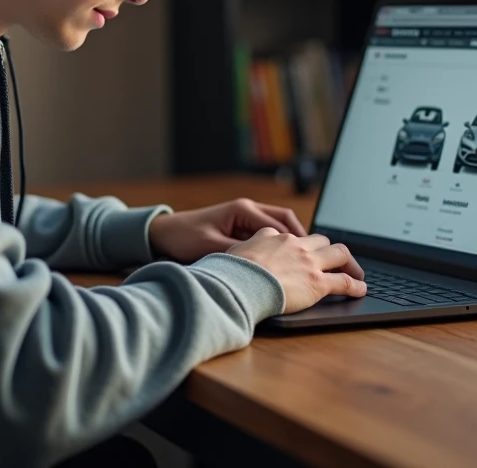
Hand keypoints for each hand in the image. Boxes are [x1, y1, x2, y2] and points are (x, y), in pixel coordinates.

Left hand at [148, 198, 308, 263]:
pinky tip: (280, 264)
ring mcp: (244, 218)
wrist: (162, 233)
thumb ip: (239, 254)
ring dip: (290, 244)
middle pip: (286, 222)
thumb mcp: (212, 247)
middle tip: (314, 259)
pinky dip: (276, 248)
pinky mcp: (239, 228)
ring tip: (302, 263)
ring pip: (278, 228)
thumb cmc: (184, 237)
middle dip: (302, 239)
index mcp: (243, 209)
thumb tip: (263, 265)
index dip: (298, 240)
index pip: (282, 222)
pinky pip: (266, 236)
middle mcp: (247, 210)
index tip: (310, 257)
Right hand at [227, 229, 366, 313]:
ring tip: (355, 271)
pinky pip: (344, 281)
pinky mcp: (318, 283)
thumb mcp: (235, 250)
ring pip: (339, 253)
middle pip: (320, 240)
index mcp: (274, 237)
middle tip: (334, 260)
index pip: (292, 237)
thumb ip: (246, 247)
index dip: (299, 245)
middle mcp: (295, 245)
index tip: (301, 252)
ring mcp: (308, 263)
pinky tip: (361, 289)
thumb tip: (243, 250)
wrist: (240, 283)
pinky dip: (356, 285)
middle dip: (328, 249)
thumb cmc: (232, 272)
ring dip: (348, 262)